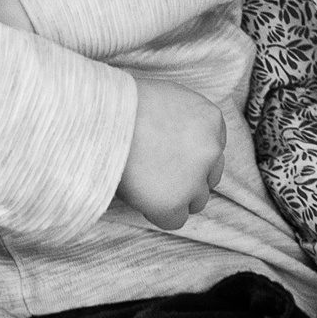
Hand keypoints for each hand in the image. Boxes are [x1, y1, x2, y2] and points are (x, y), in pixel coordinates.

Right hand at [115, 77, 225, 229]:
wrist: (103, 120)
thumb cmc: (124, 104)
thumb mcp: (166, 97)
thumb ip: (183, 120)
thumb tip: (178, 141)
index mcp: (211, 119)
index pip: (214, 147)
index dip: (190, 154)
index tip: (170, 155)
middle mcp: (210, 149)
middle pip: (210, 175)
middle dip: (189, 177)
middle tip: (158, 172)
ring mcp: (195, 178)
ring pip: (196, 200)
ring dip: (176, 196)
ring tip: (146, 183)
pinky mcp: (174, 202)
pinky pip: (175, 220)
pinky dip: (159, 213)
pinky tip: (141, 196)